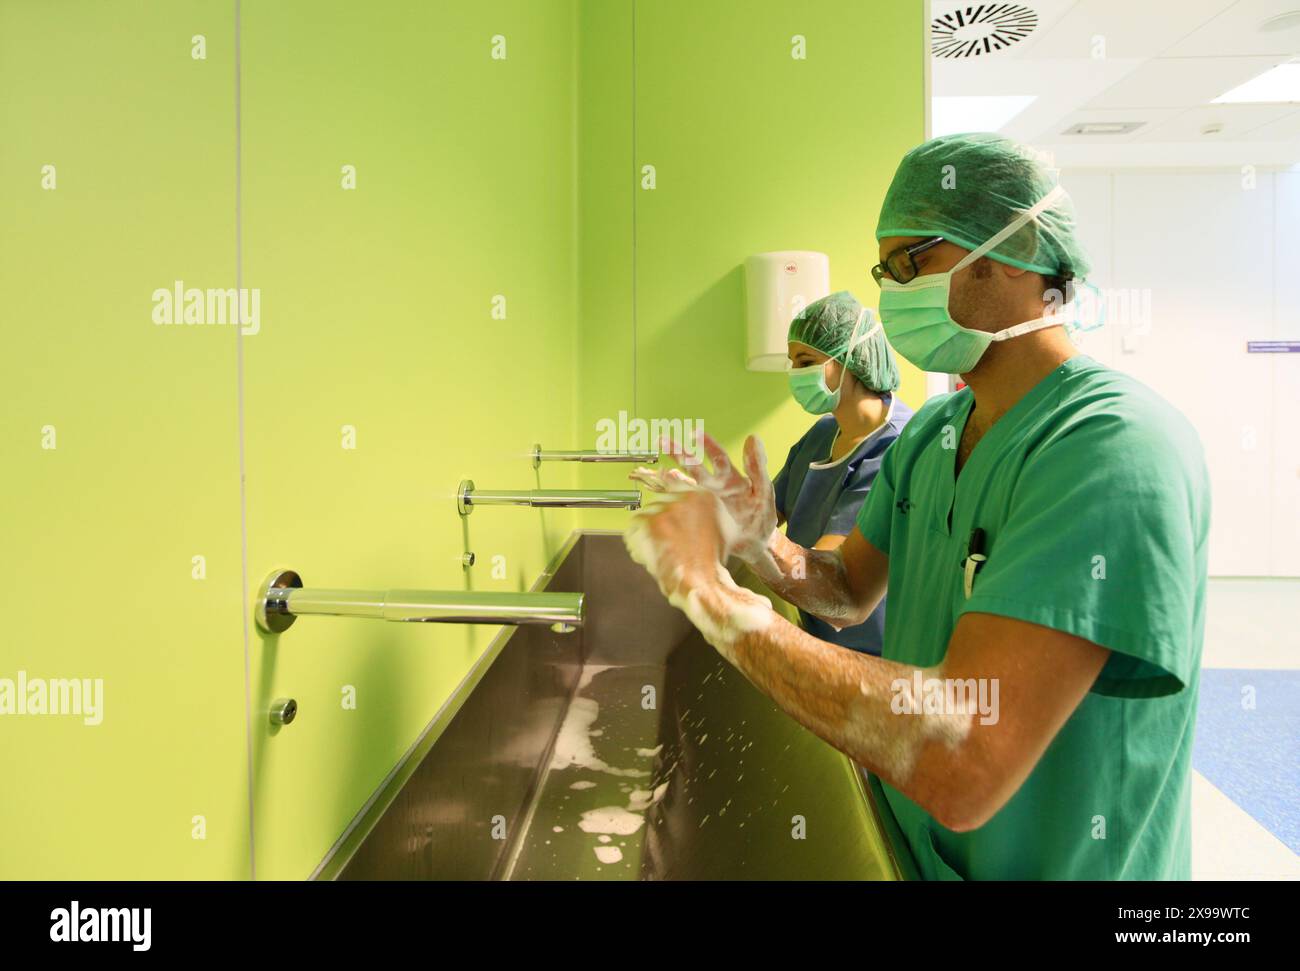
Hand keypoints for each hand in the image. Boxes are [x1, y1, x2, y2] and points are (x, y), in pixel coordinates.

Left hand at [624, 486, 774, 662]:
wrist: (701, 581)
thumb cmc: (711, 562)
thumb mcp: (721, 527)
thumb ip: (705, 510)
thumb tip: (686, 497)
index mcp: (702, 496)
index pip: (673, 484)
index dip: (665, 502)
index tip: (661, 508)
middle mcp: (683, 497)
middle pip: (656, 504)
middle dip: (657, 524)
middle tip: (667, 544)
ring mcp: (664, 509)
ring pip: (642, 517)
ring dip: (646, 535)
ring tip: (661, 552)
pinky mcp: (647, 523)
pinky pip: (631, 531)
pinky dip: (636, 545)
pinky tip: (652, 555)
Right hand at [632, 432, 779, 576]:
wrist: (756, 546)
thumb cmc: (762, 516)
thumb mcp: (764, 489)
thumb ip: (757, 466)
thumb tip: (753, 438)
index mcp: (731, 478)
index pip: (717, 456)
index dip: (707, 444)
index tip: (694, 433)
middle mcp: (715, 487)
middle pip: (694, 466)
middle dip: (679, 453)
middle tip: (663, 441)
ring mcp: (706, 502)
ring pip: (685, 484)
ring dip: (671, 475)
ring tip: (660, 469)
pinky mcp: (701, 517)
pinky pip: (683, 506)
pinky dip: (672, 498)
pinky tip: (665, 493)